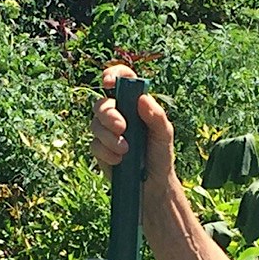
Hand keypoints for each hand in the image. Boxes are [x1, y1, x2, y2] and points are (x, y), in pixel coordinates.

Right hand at [91, 63, 176, 183]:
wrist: (153, 184)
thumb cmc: (160, 154)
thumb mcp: (164, 134)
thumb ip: (156, 115)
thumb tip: (143, 98)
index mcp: (135, 104)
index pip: (121, 80)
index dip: (112, 75)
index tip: (108, 83)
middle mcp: (118, 113)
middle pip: (102, 104)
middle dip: (109, 114)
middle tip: (122, 127)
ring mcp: (107, 131)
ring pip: (95, 124)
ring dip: (109, 137)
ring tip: (126, 150)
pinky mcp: (99, 149)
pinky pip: (94, 144)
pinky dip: (106, 152)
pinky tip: (119, 160)